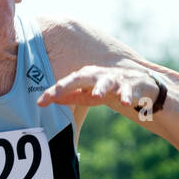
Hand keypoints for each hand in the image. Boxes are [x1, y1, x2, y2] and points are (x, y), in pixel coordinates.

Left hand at [38, 65, 158, 113]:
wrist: (138, 84)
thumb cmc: (107, 89)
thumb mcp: (87, 95)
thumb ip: (70, 96)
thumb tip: (49, 100)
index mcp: (85, 76)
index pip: (66, 83)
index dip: (52, 92)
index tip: (40, 103)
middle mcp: (98, 75)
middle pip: (80, 78)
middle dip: (67, 85)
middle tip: (54, 94)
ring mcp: (114, 79)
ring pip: (106, 83)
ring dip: (101, 89)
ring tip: (97, 96)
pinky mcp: (131, 85)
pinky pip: (128, 91)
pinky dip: (127, 96)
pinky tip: (126, 103)